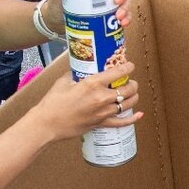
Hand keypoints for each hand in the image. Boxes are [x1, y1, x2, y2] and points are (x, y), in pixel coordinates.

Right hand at [27, 62, 142, 140]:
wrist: (48, 124)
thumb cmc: (53, 102)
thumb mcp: (64, 81)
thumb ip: (75, 73)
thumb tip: (80, 68)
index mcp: (92, 84)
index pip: (118, 72)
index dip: (128, 67)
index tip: (130, 65)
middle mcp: (102, 97)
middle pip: (127, 89)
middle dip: (132, 83)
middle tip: (129, 81)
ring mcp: (103, 112)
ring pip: (128, 104)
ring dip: (133, 97)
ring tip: (132, 93)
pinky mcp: (101, 124)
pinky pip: (122, 122)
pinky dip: (132, 119)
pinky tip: (140, 115)